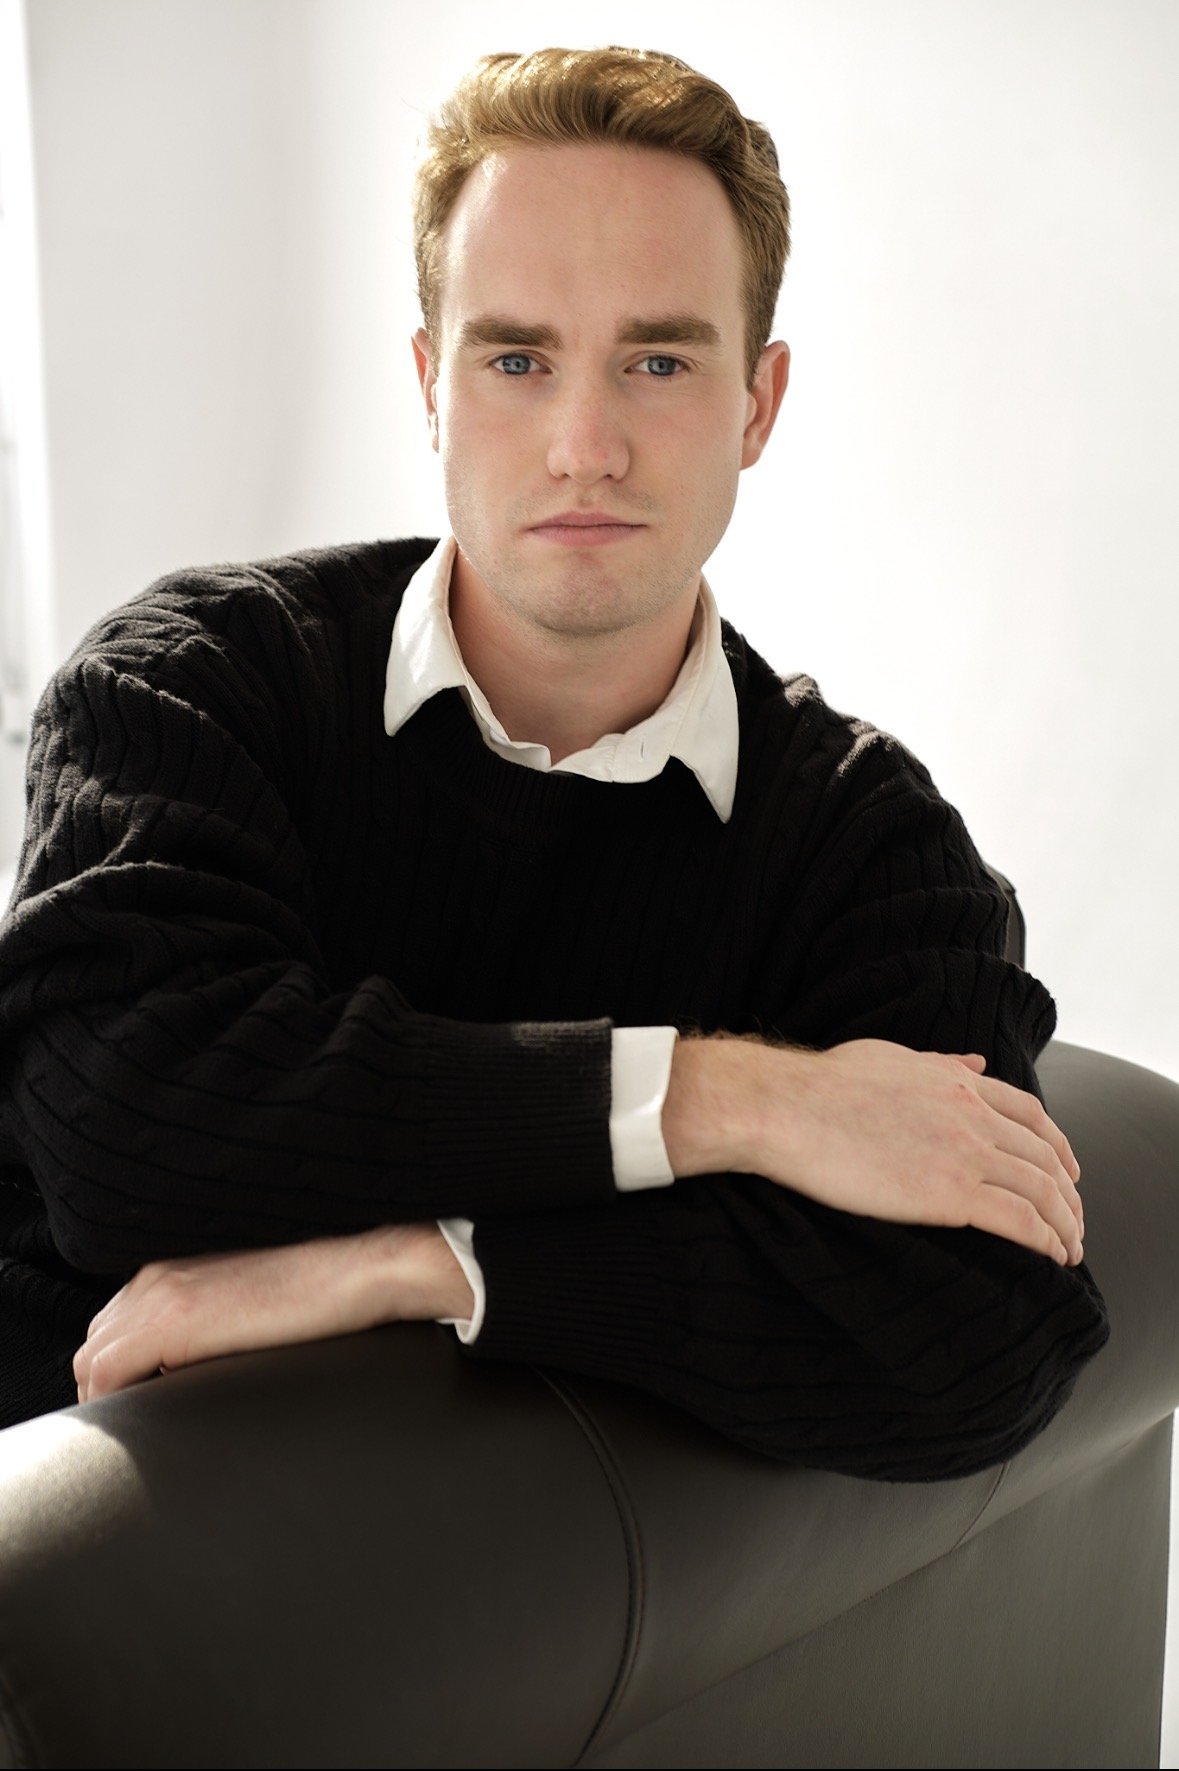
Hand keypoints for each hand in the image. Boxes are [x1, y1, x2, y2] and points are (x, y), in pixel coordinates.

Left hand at [73, 1223, 473, 1402]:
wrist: (357, 1273)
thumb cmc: (317, 1300)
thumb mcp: (247, 1311)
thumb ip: (210, 1331)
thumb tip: (194, 1377)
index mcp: (171, 1273)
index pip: (110, 1333)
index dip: (117, 1378)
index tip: (142, 1409)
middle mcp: (156, 1278)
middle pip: (92, 1347)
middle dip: (106, 1391)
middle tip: (142, 1428)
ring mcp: (161, 1295)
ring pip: (92, 1361)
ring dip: (111, 1398)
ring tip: (150, 1429)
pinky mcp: (175, 1319)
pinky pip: (109, 1371)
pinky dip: (118, 1401)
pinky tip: (157, 1418)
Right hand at [743, 1039, 1083, 1265]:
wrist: (788, 1108)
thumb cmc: (823, 1085)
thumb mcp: (890, 1057)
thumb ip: (939, 1064)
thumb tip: (975, 1064)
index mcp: (957, 1083)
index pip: (1031, 1115)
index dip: (1057, 1145)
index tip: (1067, 1169)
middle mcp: (971, 1114)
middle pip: (1045, 1156)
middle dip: (1068, 1192)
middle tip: (1074, 1219)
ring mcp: (964, 1153)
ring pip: (1041, 1190)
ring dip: (1065, 1223)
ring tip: (1070, 1247)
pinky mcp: (948, 1194)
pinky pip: (1019, 1220)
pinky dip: (1045, 1240)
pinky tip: (1052, 1257)